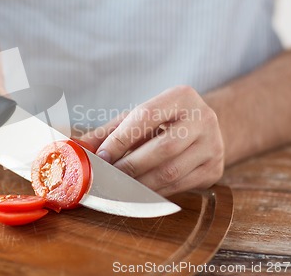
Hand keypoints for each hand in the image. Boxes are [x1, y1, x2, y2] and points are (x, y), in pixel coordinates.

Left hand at [81, 86, 224, 195]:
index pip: (146, 116)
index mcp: (181, 97)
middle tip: (107, 178)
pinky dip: (154, 193)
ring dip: (139, 185)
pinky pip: (179, 187)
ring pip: (171, 172)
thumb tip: (75, 148)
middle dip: (130, 167)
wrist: (202, 127)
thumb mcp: (138, 118)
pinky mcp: (215, 169)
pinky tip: (138, 193)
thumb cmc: (162, 121)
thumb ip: (108, 132)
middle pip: (163, 148)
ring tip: (117, 188)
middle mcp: (203, 118)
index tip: (100, 157)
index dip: (121, 139)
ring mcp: (213, 145)